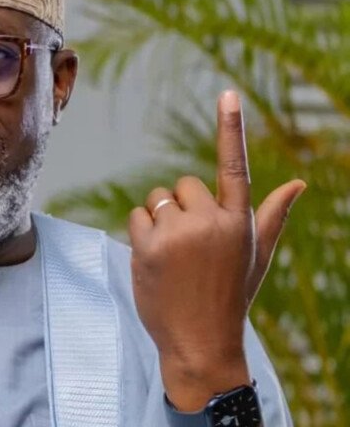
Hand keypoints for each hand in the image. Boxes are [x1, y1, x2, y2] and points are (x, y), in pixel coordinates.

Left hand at [128, 90, 305, 410]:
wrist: (201, 342)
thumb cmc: (230, 296)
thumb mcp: (255, 255)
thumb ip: (272, 215)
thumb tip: (298, 183)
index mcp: (240, 221)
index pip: (235, 165)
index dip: (231, 127)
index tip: (227, 92)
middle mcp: (212, 221)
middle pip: (182, 185)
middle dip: (180, 208)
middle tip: (189, 248)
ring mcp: (179, 233)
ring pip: (156, 200)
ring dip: (158, 221)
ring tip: (173, 258)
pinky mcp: (149, 246)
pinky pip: (135, 217)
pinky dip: (140, 234)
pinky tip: (155, 262)